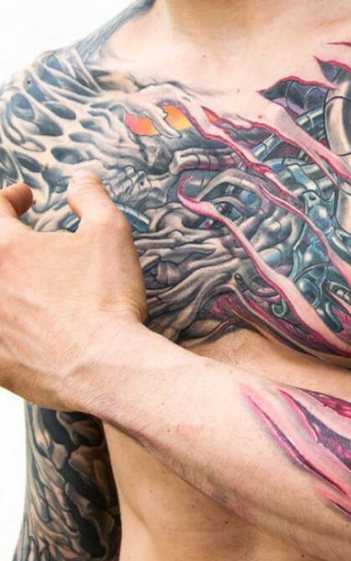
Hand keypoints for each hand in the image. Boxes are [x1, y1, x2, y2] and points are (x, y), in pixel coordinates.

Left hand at [0, 172, 146, 409]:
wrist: (103, 364)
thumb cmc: (106, 298)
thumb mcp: (111, 233)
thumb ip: (91, 197)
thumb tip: (81, 177)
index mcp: (7, 247)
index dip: (10, 198)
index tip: (25, 199)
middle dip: (5, 240)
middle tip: (21, 240)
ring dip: (7, 282)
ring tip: (24, 283)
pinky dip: (6, 325)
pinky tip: (21, 325)